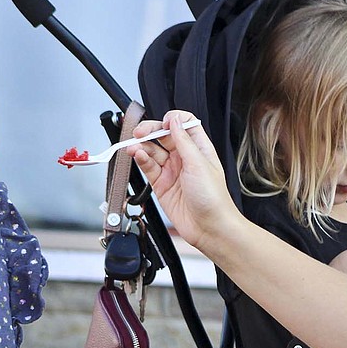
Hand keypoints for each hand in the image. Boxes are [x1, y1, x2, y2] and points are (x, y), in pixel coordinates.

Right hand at [129, 111, 240, 249]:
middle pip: (164, 136)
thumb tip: (174, 121)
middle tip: (139, 132)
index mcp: (199, 148)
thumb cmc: (213, 199)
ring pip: (153, 151)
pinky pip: (148, 167)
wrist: (209, 227)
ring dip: (142, 146)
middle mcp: (185, 158)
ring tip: (134, 146)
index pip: (184, 124)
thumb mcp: (199, 163)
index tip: (163, 122)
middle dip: (150, 131)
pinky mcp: (162, 185)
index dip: (172, 120)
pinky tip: (138, 156)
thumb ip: (184, 141)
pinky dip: (141, 159)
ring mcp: (172, 171)